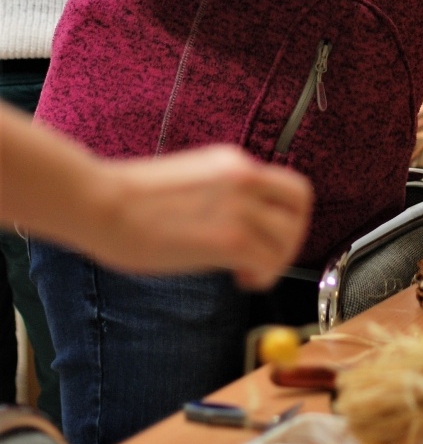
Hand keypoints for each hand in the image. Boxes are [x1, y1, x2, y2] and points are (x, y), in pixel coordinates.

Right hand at [91, 146, 311, 288]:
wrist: (101, 202)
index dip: (290, 216)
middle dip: (291, 239)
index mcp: (232, 162)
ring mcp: (238, 206)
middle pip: (300, 208)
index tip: (271, 236)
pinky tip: (239, 280)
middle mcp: (243, 177)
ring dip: (274, 262)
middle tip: (267, 260)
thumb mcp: (191, 182)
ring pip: (288, 238)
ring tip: (247, 274)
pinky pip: (268, 261)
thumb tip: (239, 224)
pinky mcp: (227, 237)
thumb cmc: (129, 199)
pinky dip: (261, 277)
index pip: (290, 185)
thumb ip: (221, 195)